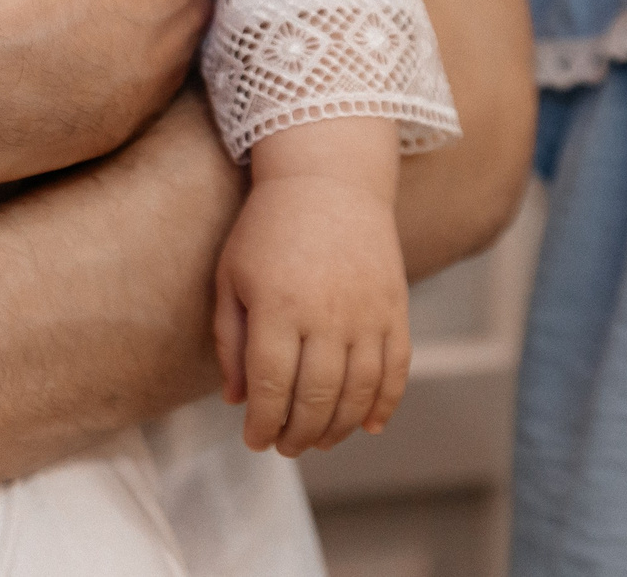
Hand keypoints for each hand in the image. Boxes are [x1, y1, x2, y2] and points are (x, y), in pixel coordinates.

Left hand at [214, 120, 408, 456]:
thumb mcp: (231, 276)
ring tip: (318, 440)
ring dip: (339, 428)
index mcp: (278, 307)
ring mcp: (367, 314)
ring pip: (359, 393)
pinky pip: (395, 371)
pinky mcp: (395, 309)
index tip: (255, 440)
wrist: (328, 180)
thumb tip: (237, 400)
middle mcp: (326, 315)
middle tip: (285, 446)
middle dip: (298, 434)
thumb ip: (230, 340)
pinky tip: (369, 425)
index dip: (264, 424)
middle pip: (317, 399)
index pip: (272, 388)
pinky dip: (385, 405)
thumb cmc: (268, 228)